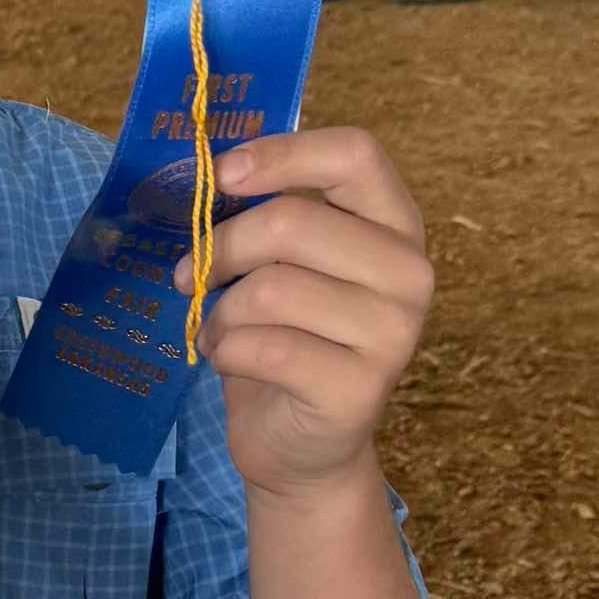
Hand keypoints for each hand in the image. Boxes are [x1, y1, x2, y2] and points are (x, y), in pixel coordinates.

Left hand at [186, 127, 431, 502]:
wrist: (301, 444)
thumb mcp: (280, 264)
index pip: (355, 154)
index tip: (222, 174)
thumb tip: (205, 173)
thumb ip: (265, 216)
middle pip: (292, 221)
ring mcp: (394, 333)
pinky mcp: (360, 388)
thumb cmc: (286, 336)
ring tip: (215, 328)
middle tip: (189, 274)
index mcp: (394, 223)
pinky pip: (265, 348)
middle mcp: (409, 272)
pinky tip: (226, 359)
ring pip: (270, 289)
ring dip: (219, 311)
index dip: (282, 154)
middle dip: (222, 247)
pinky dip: (224, 351)